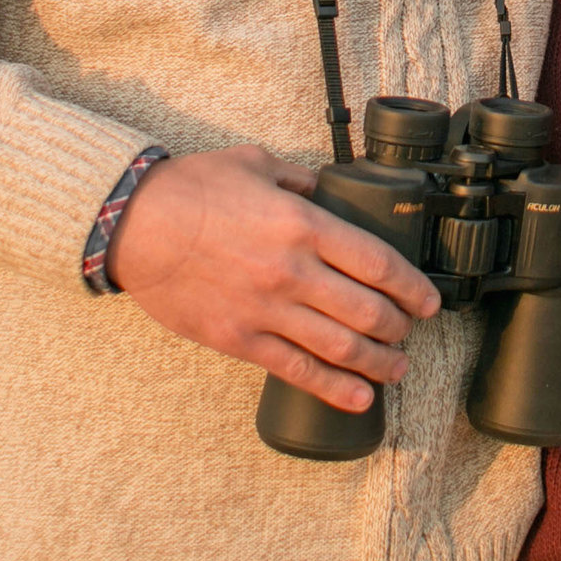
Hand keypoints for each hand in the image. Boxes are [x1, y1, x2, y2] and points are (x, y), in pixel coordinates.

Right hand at [107, 145, 440, 413]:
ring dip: (378, 363)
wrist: (132, 225)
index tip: (427, 301)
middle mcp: (294, 271)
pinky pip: (297, 369)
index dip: (412, 288)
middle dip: (399, 328)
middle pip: (368, 311)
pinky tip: (359, 397)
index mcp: (304, 225)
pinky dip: (334, 388)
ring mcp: (267, 310)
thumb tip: (325, 189)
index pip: (379, 263)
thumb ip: (298, 178)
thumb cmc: (190, 189)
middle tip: (409, 332)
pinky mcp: (240, 339)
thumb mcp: (254, 163)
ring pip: (341, 347)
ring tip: (397, 369)